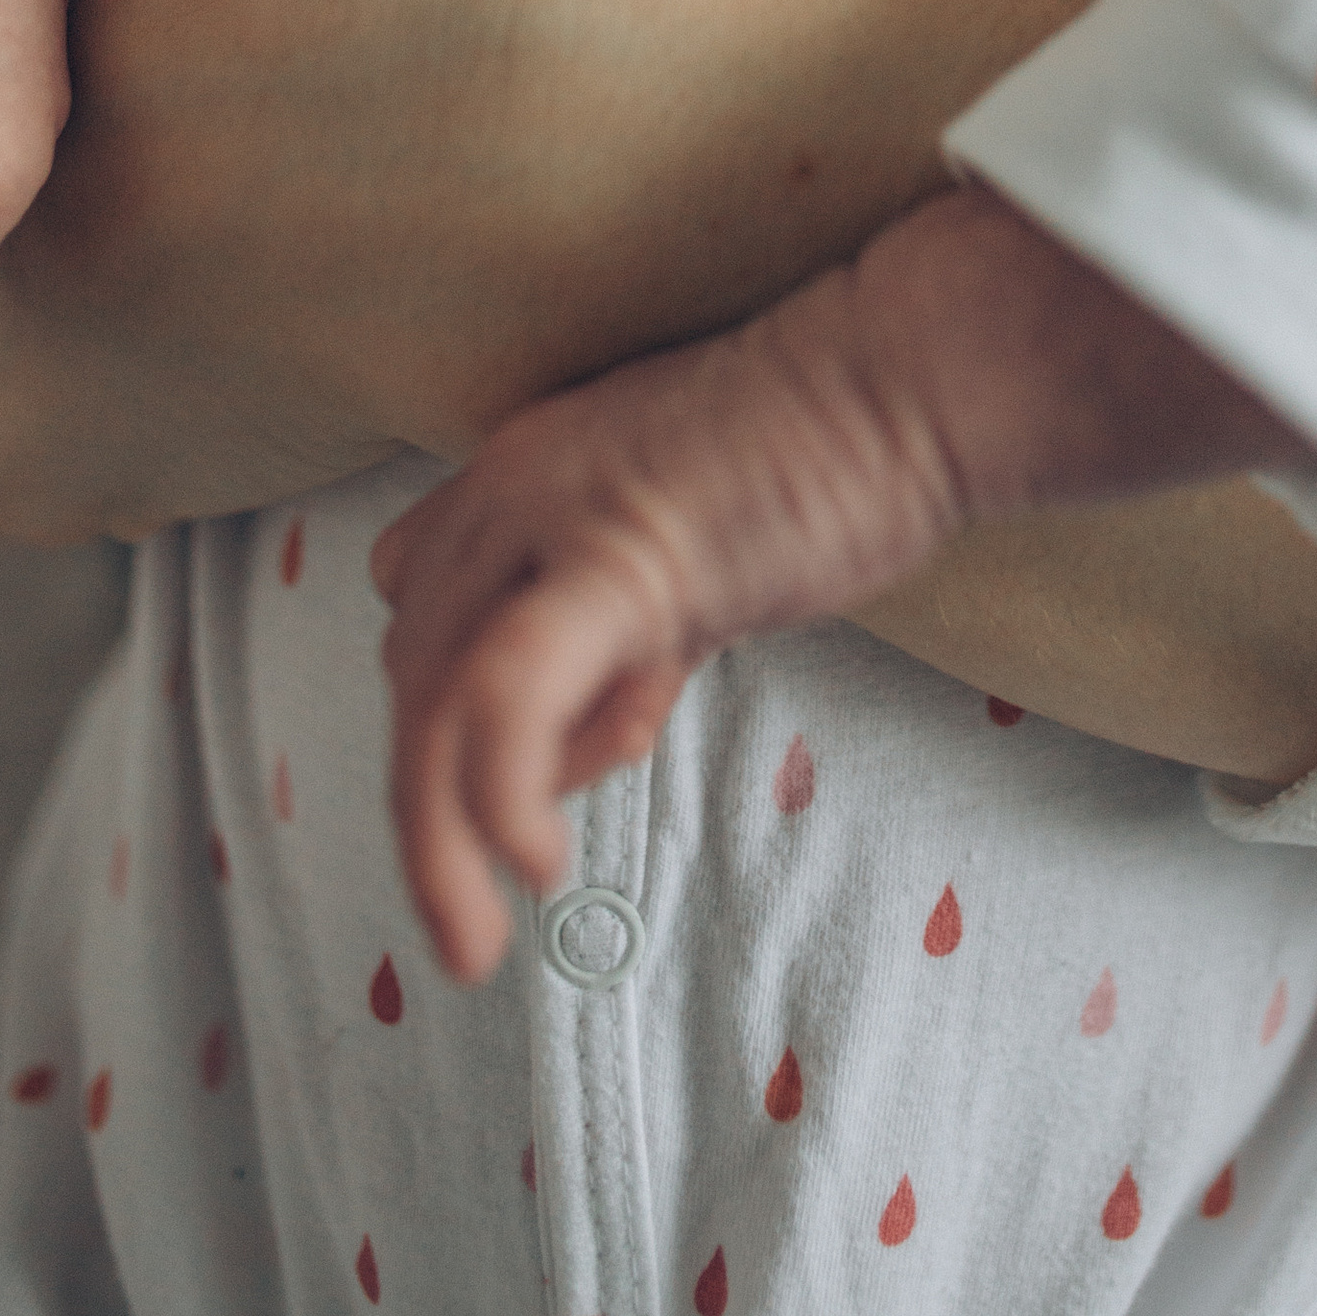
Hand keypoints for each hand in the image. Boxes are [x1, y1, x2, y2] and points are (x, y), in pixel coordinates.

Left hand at [372, 186, 1286, 979]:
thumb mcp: (693, 540)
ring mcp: (551, 518)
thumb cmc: (833, 455)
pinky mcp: (615, 562)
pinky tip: (530, 863)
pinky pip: (508, 691)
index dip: (459, 714)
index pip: (423, 618)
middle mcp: (506, 487)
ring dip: (435, 842)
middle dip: (430, 808)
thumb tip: (613, 709)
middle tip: (475, 918)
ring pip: (430, 700)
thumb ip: (634, 616)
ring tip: (477, 937)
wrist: (906, 379)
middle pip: (410, 674)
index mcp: (518, 473)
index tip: (559, 783)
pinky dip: (496, 793)